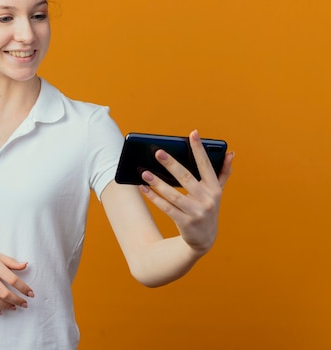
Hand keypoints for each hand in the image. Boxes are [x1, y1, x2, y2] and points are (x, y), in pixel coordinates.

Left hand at [139, 129, 233, 253]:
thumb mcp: (217, 192)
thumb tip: (231, 153)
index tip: (193, 134)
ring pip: (173, 194)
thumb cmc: (207, 208)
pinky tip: (143, 188)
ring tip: (144, 172)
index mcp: (215, 189)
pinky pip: (166, 207)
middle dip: (171, 164)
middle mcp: (207, 200)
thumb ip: (223, 173)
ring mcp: (196, 212)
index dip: (200, 150)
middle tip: (158, 152)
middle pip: (186, 178)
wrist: (204, 240)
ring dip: (157, 183)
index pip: (206, 165)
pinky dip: (154, 198)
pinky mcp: (185, 222)